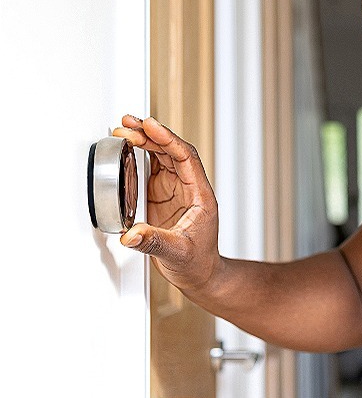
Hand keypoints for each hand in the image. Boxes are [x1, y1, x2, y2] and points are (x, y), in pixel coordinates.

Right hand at [113, 115, 221, 290]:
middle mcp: (190, 188)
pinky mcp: (164, 195)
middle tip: (129, 123)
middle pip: (173, 151)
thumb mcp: (176, 253)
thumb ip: (153, 242)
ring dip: (146, 141)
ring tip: (124, 128)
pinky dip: (141, 155)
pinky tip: (128, 146)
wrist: (200, 274)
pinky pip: (154, 168)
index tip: (150, 126)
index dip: (168, 139)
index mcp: (200, 195)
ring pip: (163, 156)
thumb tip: (130, 235)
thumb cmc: (197, 263)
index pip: (186, 158)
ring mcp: (177, 190)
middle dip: (151, 135)